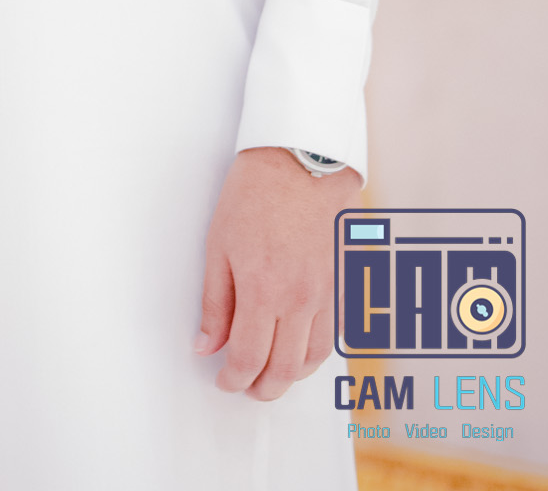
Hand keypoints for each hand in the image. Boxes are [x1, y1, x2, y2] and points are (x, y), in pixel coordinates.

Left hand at [195, 146, 359, 400]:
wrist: (299, 159)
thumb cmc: (254, 195)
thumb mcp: (218, 245)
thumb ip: (215, 303)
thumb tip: (207, 346)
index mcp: (264, 291)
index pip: (249, 359)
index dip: (233, 379)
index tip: (224, 381)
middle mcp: (300, 300)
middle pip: (284, 370)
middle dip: (262, 388)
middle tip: (245, 386)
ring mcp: (325, 293)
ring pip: (313, 359)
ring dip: (290, 375)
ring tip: (269, 372)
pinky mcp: (340, 283)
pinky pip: (333, 334)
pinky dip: (314, 351)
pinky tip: (297, 345)